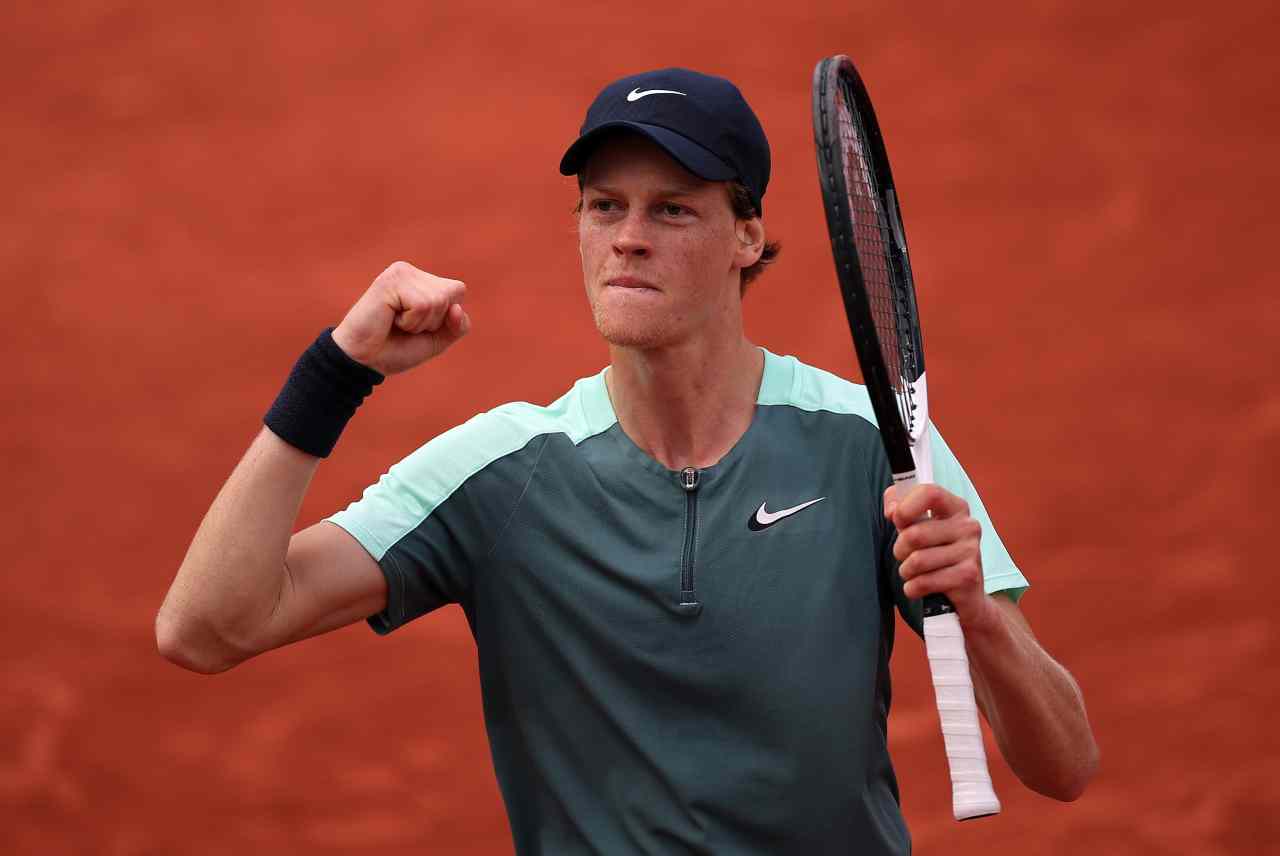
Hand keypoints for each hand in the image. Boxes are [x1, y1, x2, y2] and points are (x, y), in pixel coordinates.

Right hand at [331, 261, 470, 374]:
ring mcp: (400, 273)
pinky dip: (410, 322)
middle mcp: (411, 272)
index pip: (457, 291)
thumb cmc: (396, 349)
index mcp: (421, 280)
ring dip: (419, 323)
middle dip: (434, 320)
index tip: (417, 325)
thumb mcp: (436, 340)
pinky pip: (422, 305)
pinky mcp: (390, 281)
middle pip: (451, 293)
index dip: (445, 317)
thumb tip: (457, 307)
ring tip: (396, 323)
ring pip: (438, 300)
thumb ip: (457, 326)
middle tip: (405, 326)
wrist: (364, 361)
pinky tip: (389, 319)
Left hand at [883, 483, 999, 632]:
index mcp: (956, 507)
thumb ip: (902, 510)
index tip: (897, 520)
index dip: (905, 507)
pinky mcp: (968, 576)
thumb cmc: (937, 556)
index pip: (929, 492)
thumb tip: (891, 508)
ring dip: (906, 571)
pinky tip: (918, 588)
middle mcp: (968, 526)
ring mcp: (971, 551)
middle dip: (899, 550)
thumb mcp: (921, 528)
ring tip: (912, 573)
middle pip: (914, 533)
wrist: (967, 595)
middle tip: (904, 556)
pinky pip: (924, 582)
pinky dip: (912, 588)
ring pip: (917, 560)